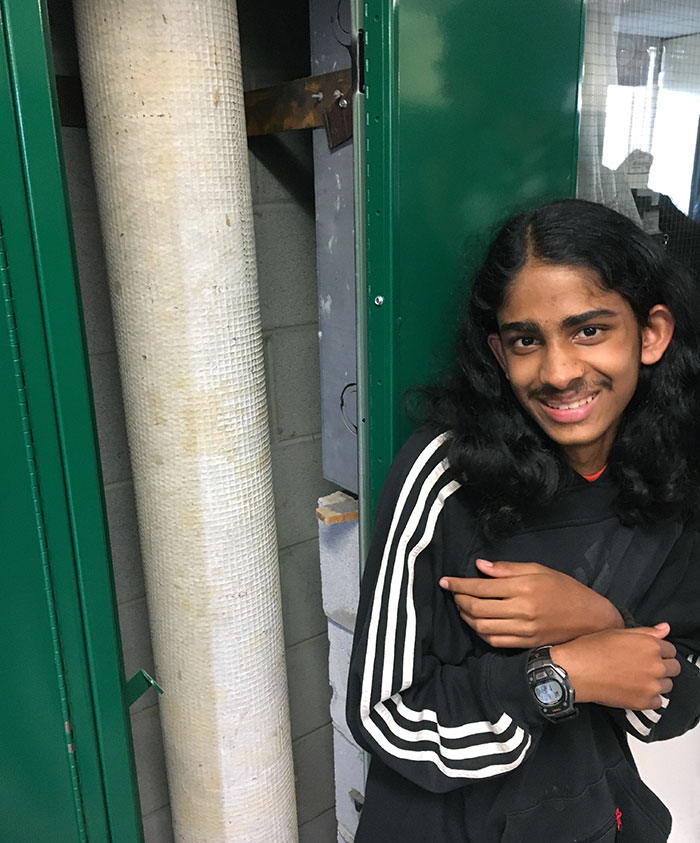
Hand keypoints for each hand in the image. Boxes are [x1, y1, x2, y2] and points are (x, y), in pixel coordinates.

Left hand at [439, 558, 622, 647]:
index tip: (445, 581)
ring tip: (462, 606)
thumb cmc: (565, 589)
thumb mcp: (539, 570)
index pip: (481, 587)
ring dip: (466, 617)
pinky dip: (479, 632)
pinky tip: (476, 622)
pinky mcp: (525, 644)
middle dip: (459, 600)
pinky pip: (494, 641)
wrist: (591, 619)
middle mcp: (521, 610)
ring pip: (481, 627)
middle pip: (476, 608)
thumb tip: (480, 566)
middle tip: (453, 593)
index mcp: (523, 588)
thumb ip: (507, 568)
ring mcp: (523, 630)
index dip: (459, 584)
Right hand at [551, 623, 679, 709]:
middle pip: (674, 668)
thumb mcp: (618, 632)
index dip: (659, 651)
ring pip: (667, 685)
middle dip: (662, 666)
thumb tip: (665, 628)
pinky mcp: (644, 702)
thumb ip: (646, 631)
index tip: (649, 654)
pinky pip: (658, 701)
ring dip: (657, 681)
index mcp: (650, 645)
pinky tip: (634, 688)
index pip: (671, 649)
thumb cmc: (591, 649)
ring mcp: (651, 685)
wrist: (576, 671)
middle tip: (644, 666)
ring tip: (637, 677)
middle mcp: (655, 665)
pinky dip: (650, 696)